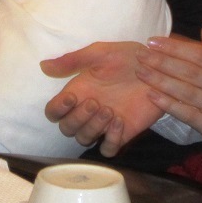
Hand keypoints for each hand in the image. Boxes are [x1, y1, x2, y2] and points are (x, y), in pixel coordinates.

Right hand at [41, 41, 162, 156]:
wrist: (158, 67)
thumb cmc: (128, 57)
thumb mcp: (100, 53)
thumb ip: (73, 61)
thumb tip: (43, 65)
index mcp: (78, 91)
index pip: (54, 112)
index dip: (57, 110)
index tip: (71, 98)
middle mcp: (87, 110)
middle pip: (67, 129)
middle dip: (77, 118)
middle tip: (95, 102)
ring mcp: (104, 124)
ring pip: (84, 140)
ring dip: (93, 128)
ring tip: (109, 110)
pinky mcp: (122, 133)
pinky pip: (108, 149)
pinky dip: (110, 140)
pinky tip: (120, 122)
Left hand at [136, 22, 201, 164]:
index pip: (201, 55)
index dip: (176, 47)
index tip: (154, 40)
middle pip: (191, 71)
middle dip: (163, 60)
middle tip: (141, 53)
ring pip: (187, 91)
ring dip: (161, 80)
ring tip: (141, 72)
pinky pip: (189, 114)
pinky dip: (170, 105)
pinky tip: (153, 96)